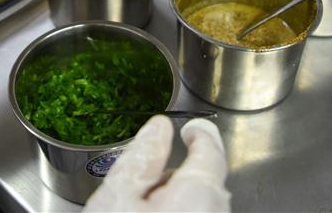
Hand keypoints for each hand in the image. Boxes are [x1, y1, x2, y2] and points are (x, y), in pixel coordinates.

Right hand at [83, 116, 230, 212]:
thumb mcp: (116, 196)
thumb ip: (141, 157)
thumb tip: (158, 127)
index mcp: (197, 194)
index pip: (210, 150)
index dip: (199, 133)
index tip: (191, 128)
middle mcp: (215, 212)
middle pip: (202, 180)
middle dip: (175, 174)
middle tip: (140, 186)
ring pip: (200, 202)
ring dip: (176, 198)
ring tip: (138, 209)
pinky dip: (178, 212)